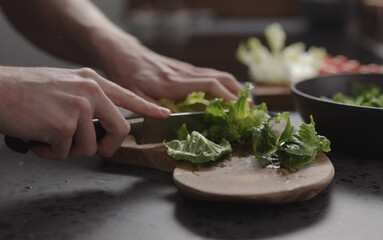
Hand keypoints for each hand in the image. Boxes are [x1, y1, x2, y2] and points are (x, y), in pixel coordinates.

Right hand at [0, 66, 169, 159]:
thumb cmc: (25, 91)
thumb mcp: (66, 85)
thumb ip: (88, 100)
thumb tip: (101, 125)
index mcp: (92, 81)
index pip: (128, 95)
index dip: (147, 108)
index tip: (163, 115)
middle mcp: (90, 92)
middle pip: (120, 129)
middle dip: (108, 146)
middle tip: (95, 149)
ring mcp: (79, 108)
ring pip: (90, 147)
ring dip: (69, 150)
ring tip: (50, 137)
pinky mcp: (65, 125)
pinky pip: (66, 154)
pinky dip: (51, 153)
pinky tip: (39, 140)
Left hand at [97, 37, 242, 102]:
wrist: (125, 53)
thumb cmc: (128, 75)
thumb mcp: (133, 94)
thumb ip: (149, 106)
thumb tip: (168, 118)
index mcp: (173, 82)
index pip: (209, 84)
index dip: (226, 96)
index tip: (238, 109)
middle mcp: (185, 73)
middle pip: (221, 77)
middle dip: (238, 93)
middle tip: (249, 110)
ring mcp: (187, 70)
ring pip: (219, 74)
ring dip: (235, 88)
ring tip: (244, 104)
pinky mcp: (187, 69)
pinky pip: (211, 75)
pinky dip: (225, 84)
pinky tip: (228, 95)